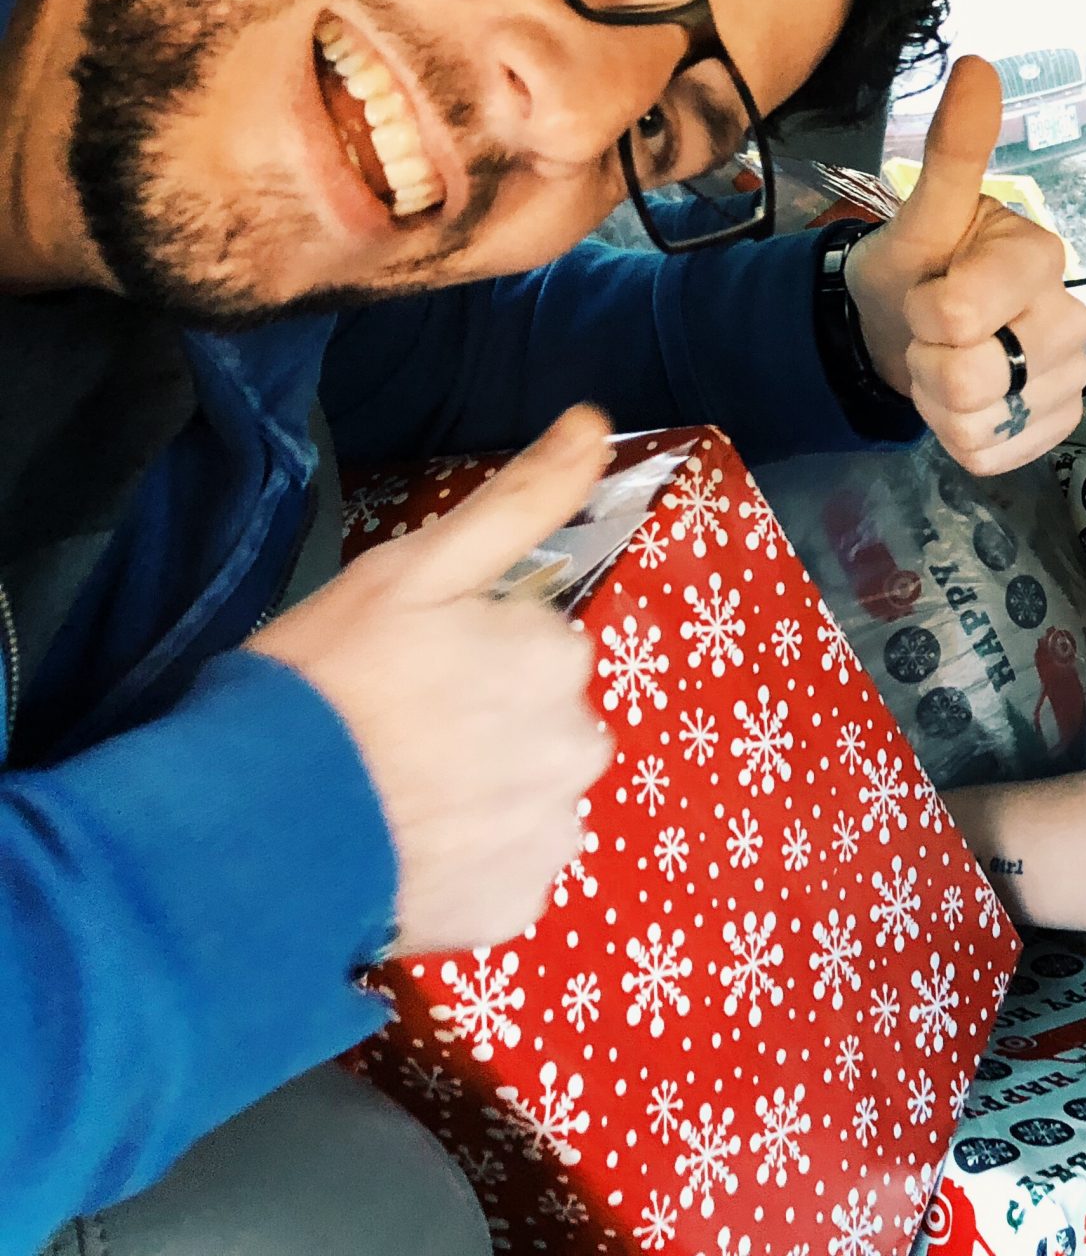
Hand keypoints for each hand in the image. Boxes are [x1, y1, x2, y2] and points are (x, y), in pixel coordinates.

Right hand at [247, 407, 617, 954]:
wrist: (249, 830)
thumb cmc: (326, 681)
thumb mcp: (416, 570)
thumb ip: (520, 500)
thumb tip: (593, 422)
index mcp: (559, 658)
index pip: (542, 646)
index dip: (476, 654)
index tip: (411, 671)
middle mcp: (579, 748)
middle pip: (549, 723)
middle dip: (491, 725)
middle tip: (397, 737)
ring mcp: (553, 835)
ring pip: (533, 796)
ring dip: (485, 795)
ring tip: (395, 798)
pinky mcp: (522, 907)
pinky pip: (511, 871)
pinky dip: (471, 864)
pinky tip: (407, 851)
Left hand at [845, 54, 1085, 474]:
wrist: (907, 327)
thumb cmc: (918, 264)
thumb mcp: (920, 214)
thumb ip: (951, 152)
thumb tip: (977, 66)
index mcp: (1042, 257)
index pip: (965, 311)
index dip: (927, 313)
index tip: (927, 291)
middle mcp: (1072, 317)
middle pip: (975, 376)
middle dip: (930, 360)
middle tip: (930, 333)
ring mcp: (1069, 377)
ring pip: (979, 420)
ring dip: (938, 401)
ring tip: (943, 363)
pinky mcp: (1055, 426)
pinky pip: (990, 454)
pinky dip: (959, 437)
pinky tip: (962, 402)